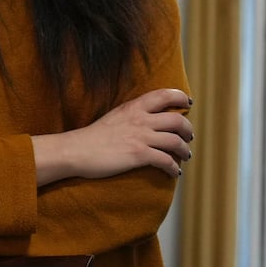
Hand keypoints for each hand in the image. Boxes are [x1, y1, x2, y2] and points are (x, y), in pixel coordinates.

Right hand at [37, 87, 193, 183]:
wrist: (76, 150)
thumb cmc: (93, 136)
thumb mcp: (116, 115)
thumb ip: (134, 113)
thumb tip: (149, 117)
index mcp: (135, 106)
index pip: (165, 94)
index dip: (180, 97)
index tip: (188, 103)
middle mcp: (141, 119)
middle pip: (177, 119)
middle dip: (188, 129)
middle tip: (189, 136)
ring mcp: (141, 137)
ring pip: (175, 141)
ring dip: (185, 149)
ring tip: (186, 155)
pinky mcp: (139, 155)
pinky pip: (165, 160)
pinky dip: (173, 167)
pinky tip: (174, 172)